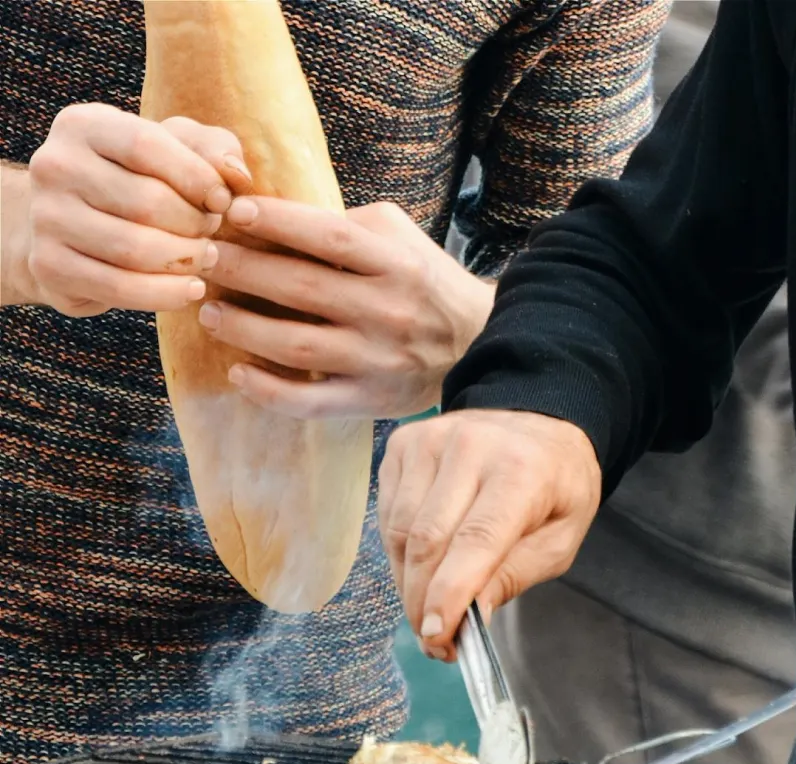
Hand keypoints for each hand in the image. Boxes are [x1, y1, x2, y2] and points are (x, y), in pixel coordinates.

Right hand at [11, 102, 248, 314]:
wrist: (74, 225)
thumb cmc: (141, 179)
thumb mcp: (179, 149)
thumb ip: (214, 149)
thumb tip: (236, 175)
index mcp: (83, 125)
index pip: (147, 146)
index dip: (197, 178)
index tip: (222, 200)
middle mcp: (54, 166)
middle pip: (146, 203)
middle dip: (194, 224)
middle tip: (210, 232)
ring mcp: (45, 217)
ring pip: (135, 249)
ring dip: (185, 260)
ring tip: (205, 257)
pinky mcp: (48, 265)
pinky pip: (119, 287)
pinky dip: (166, 294)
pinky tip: (191, 288)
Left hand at [200, 197, 495, 418]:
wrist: (477, 342)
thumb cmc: (424, 283)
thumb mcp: (401, 238)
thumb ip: (349, 225)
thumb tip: (275, 216)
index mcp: (396, 265)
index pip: (329, 237)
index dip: (277, 222)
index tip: (233, 212)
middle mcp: (387, 312)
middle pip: (301, 288)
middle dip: (242, 270)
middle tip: (202, 257)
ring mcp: (377, 360)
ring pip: (296, 346)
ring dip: (243, 328)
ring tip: (209, 312)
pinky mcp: (370, 399)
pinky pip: (311, 402)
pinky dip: (268, 391)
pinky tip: (238, 373)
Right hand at [377, 410, 601, 659]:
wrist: (542, 425)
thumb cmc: (557, 487)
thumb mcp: (560, 539)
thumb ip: (514, 576)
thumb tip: (469, 618)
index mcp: (522, 471)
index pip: (475, 540)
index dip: (450, 593)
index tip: (438, 636)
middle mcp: (472, 447)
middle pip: (428, 540)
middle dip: (423, 601)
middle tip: (435, 640)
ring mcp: (431, 440)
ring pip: (400, 531)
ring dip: (408, 582)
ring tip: (429, 609)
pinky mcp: (404, 443)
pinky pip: (388, 513)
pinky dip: (400, 552)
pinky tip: (422, 567)